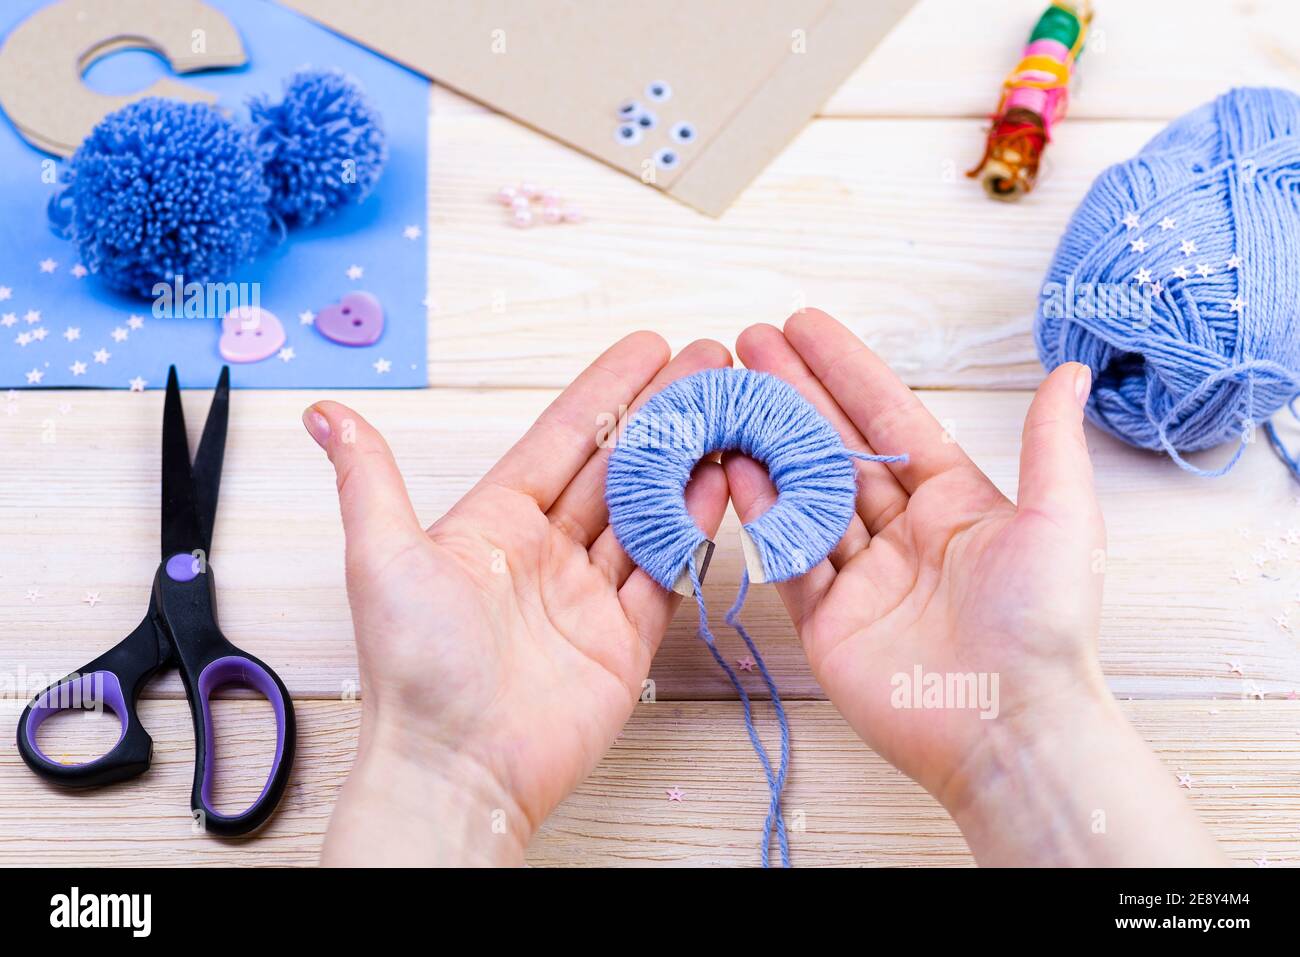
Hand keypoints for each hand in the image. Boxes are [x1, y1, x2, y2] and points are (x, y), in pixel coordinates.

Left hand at [308, 334, 731, 864]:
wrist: (456, 769)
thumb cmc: (413, 669)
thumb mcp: (382, 557)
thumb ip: (369, 479)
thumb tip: (324, 413)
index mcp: (495, 523)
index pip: (563, 438)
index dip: (607, 391)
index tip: (647, 348)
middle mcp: (546, 552)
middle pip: (618, 465)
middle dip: (665, 412)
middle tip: (709, 363)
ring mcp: (589, 594)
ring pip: (650, 510)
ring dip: (688, 459)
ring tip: (728, 410)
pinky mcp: (623, 640)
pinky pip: (666, 572)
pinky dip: (694, 528)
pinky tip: (719, 483)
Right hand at [725, 309, 1223, 865]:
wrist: (1011, 729)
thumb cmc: (1045, 625)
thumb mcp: (1058, 519)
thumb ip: (1048, 442)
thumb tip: (1069, 371)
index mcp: (954, 502)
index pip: (887, 418)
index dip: (845, 370)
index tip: (803, 327)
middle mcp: (902, 532)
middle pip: (835, 447)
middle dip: (791, 393)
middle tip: (747, 344)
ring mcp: (860, 576)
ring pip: (803, 495)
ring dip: (766, 443)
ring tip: (728, 395)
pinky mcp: (827, 621)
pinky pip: (788, 556)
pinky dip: (761, 514)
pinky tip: (734, 467)